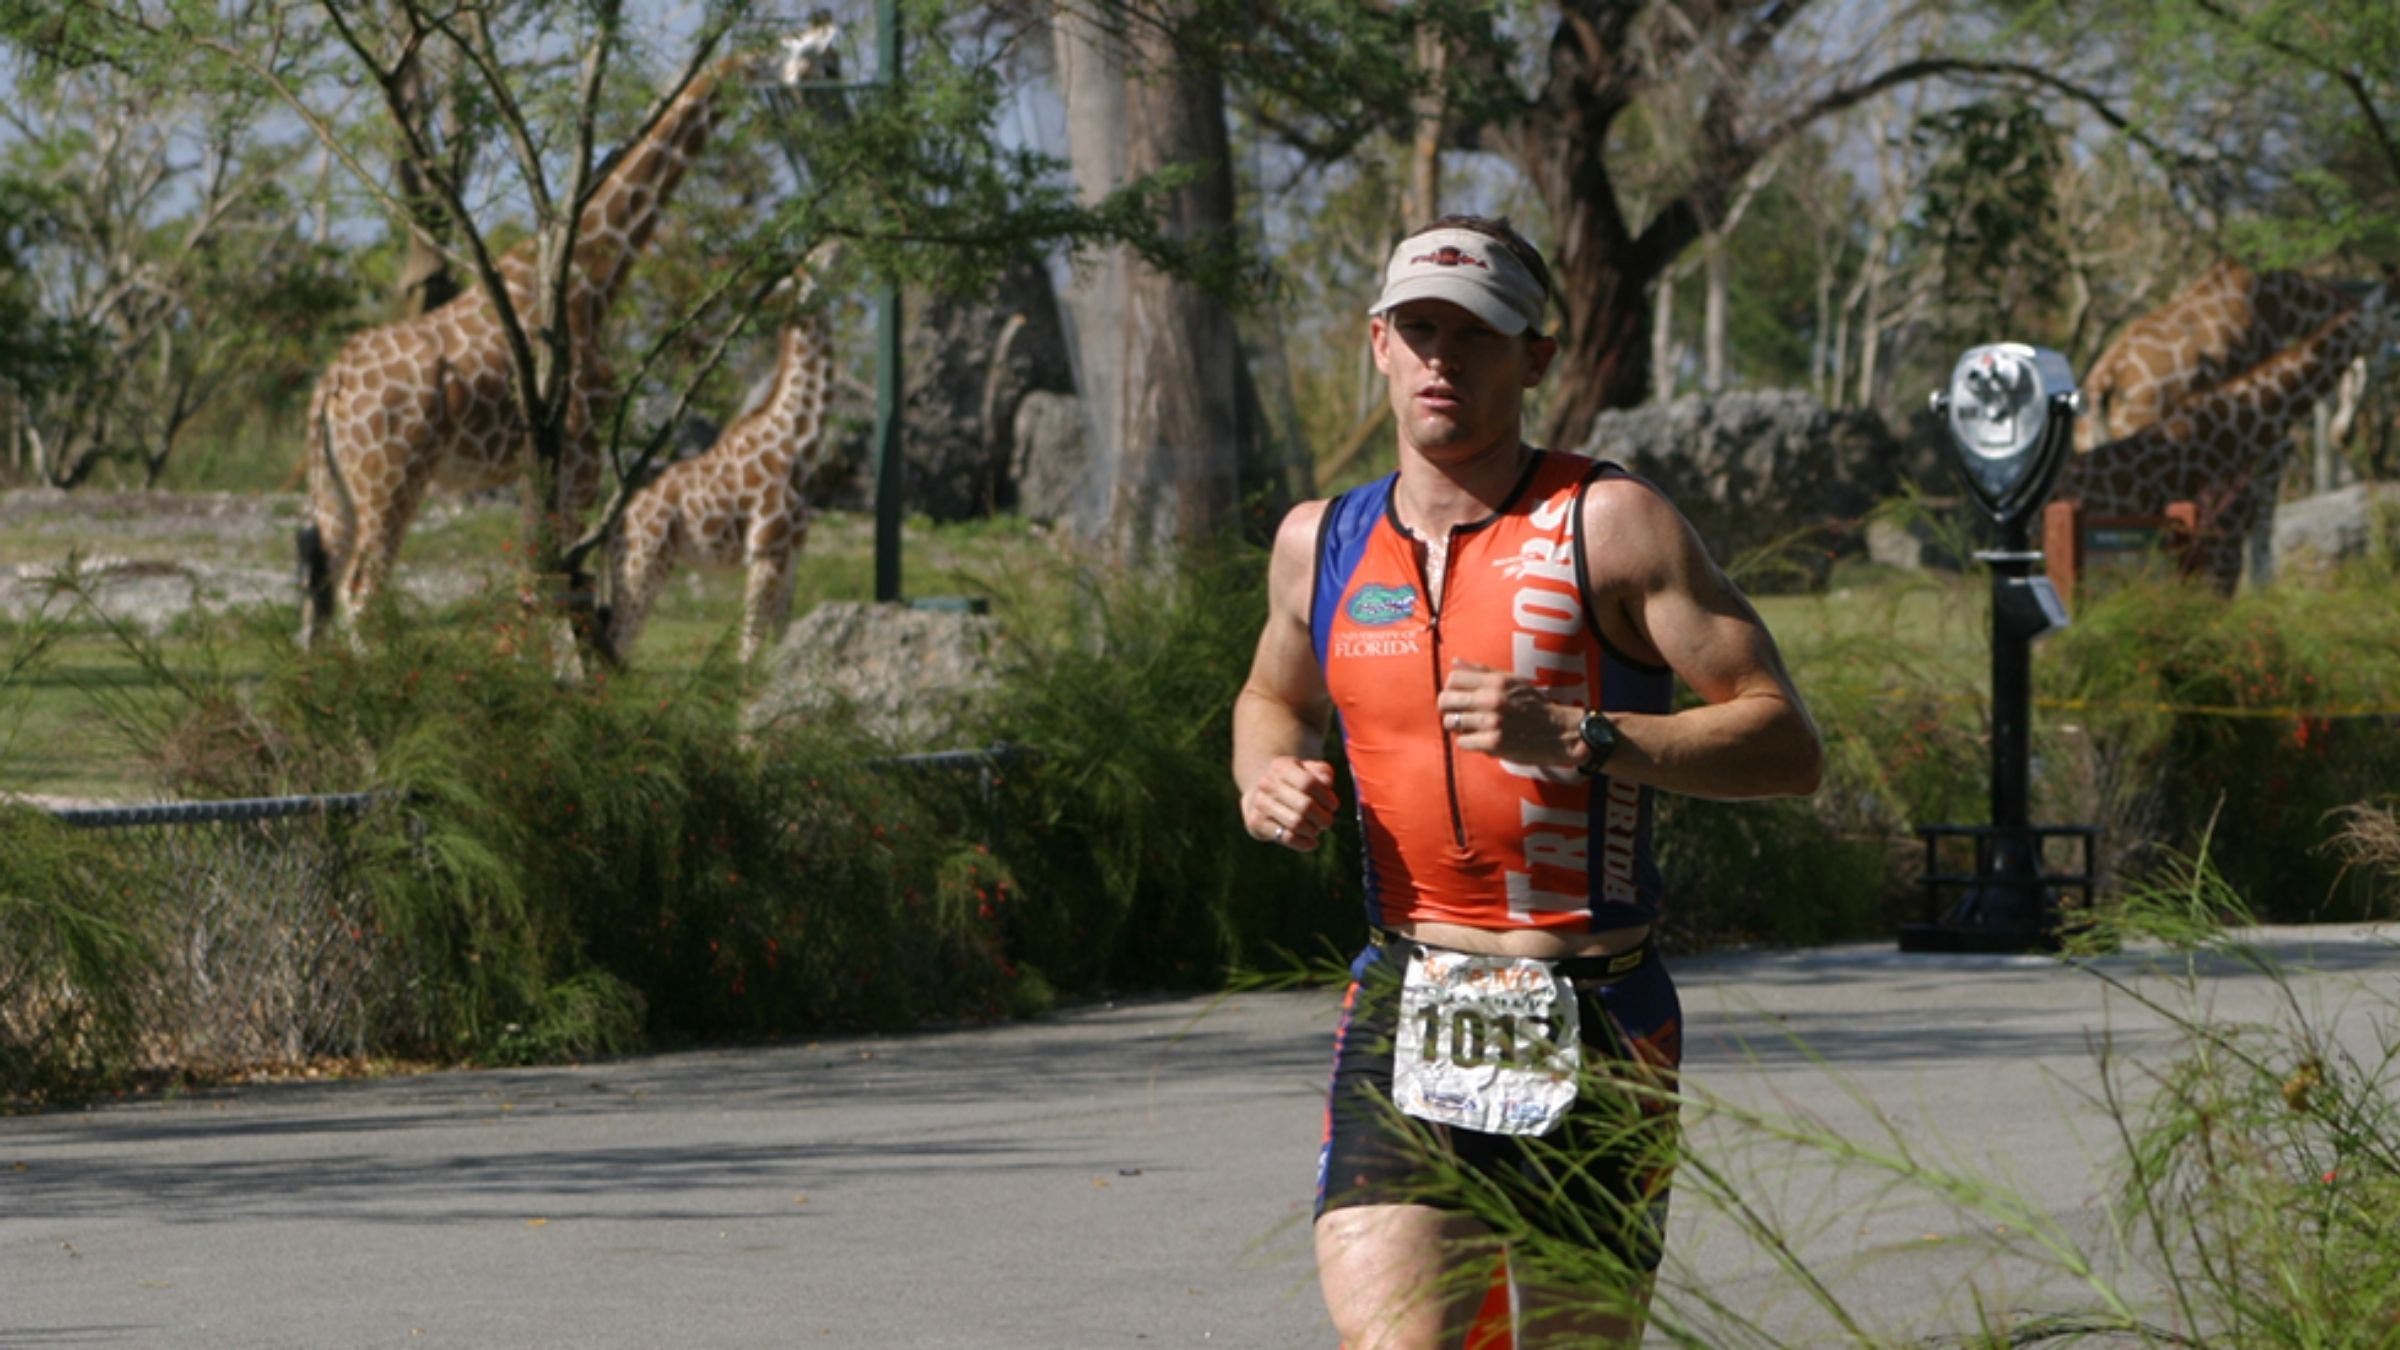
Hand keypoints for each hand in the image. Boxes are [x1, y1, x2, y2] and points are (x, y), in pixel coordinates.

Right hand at [1244, 756, 1338, 850]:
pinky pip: (1287, 837)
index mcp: (1281, 766)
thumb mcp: (1310, 771)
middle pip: (1305, 806)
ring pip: (1296, 823)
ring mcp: (1259, 803)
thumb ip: (1323, 772)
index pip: (1308, 783)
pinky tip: (1311, 842)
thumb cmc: (1295, 783)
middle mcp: (1267, 783)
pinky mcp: (1256, 822)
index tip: (1333, 806)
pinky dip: (1304, 843)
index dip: (1326, 797)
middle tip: (1327, 821)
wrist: (1262, 795)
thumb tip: (1326, 783)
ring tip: (1316, 829)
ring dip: (1313, 830)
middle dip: (1323, 817)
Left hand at [1436, 660, 1579, 764]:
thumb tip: (1454, 661)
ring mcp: (1492, 721)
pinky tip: (1482, 740)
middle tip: (1458, 715)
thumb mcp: (1512, 681)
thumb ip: (1481, 671)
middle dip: (1447, 709)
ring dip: (1458, 728)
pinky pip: (1462, 742)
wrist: (1559, 732)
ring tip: (1473, 728)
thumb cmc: (1534, 706)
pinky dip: (1469, 742)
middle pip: (1445, 700)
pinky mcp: (1494, 743)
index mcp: (1496, 681)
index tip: (1458, 698)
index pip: (1453, 678)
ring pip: (1451, 722)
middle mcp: (1492, 699)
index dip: (1450, 689)